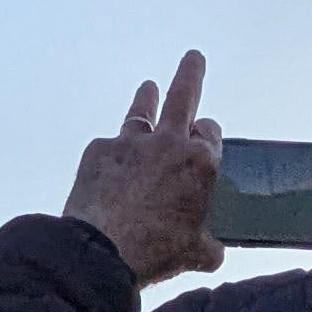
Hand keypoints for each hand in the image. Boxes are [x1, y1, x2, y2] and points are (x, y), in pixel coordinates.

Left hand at [63, 51, 224, 286]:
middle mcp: (168, 143)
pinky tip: (108, 169)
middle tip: (193, 57)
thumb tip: (213, 251)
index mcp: (201, 162)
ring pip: (141, 112)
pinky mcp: (98, 150)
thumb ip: (208, 245)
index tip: (202, 136)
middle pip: (182, 96)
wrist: (101, 252)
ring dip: (145, 98)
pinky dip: (110, 155)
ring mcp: (131, 143)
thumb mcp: (196, 254)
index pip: (210, 133)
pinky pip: (108, 147)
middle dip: (190, 73)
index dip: (206, 134)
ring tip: (148, 87)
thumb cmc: (154, 252)